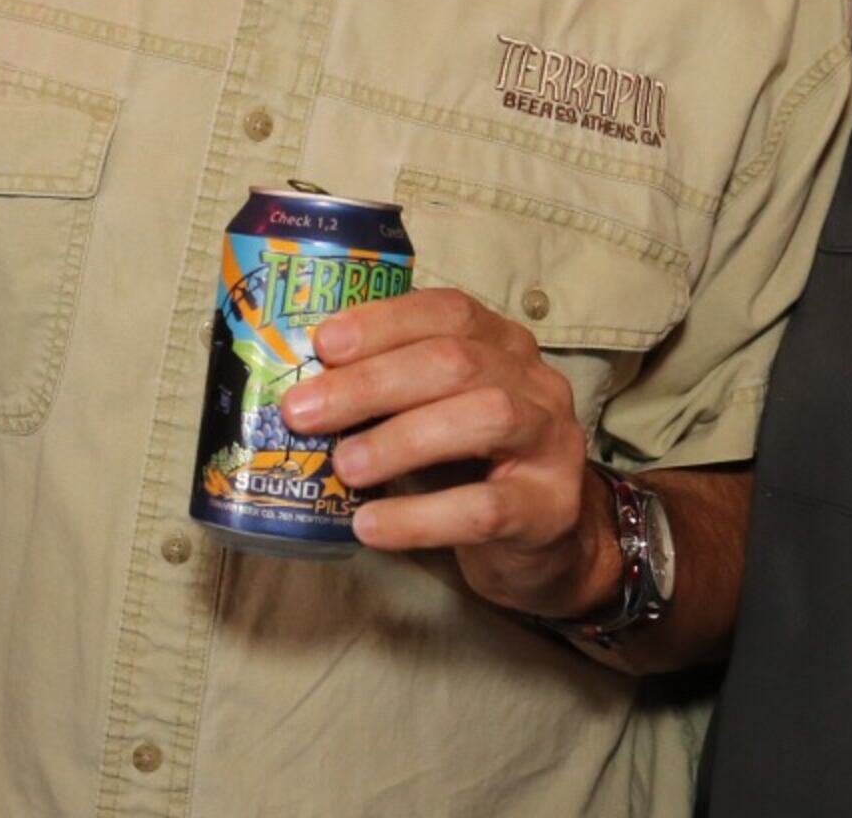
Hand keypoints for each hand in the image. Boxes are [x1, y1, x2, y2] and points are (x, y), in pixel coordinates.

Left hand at [279, 286, 610, 619]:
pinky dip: (420, 517)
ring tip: (343, 466)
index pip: (448, 311)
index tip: (323, 344)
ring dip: (401, 439)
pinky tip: (371, 525)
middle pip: (456, 362)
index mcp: (502, 344)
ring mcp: (551, 442)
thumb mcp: (434, 414)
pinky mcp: (550, 508)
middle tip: (303, 411)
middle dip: (371, 383)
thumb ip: (386, 395)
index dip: (384, 322)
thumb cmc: (473, 466)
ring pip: (484, 419)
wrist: (547, 540)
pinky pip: (485, 508)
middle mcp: (535, 381)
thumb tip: (300, 391)